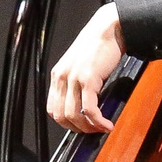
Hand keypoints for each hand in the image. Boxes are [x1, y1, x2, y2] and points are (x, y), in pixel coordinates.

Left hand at [48, 5, 124, 134]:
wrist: (108, 29)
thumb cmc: (98, 46)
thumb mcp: (81, 65)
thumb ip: (78, 83)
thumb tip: (86, 104)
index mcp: (58, 75)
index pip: (53, 109)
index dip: (66, 123)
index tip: (80, 126)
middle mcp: (62, 78)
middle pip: (61, 116)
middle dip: (77, 129)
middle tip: (92, 132)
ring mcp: (73, 79)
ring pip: (74, 116)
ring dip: (88, 128)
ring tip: (101, 129)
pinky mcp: (88, 79)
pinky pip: (89, 109)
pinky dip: (98, 121)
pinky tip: (107, 124)